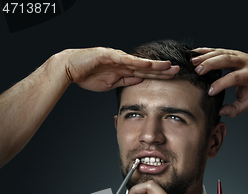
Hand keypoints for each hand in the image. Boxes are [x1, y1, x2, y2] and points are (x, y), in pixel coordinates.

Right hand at [61, 47, 179, 91]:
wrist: (70, 67)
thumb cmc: (87, 75)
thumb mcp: (111, 84)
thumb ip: (125, 82)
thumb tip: (139, 84)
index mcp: (124, 70)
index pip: (145, 74)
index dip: (159, 76)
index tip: (172, 78)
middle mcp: (123, 62)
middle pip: (146, 67)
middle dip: (162, 70)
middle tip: (178, 70)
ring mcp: (117, 58)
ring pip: (139, 62)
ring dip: (154, 65)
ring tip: (168, 67)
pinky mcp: (108, 56)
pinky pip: (125, 60)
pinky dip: (137, 62)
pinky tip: (148, 65)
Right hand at [191, 48, 247, 116]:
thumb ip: (234, 110)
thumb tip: (220, 111)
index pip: (234, 78)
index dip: (221, 84)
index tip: (210, 92)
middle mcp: (244, 62)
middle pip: (226, 60)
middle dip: (211, 64)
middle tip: (198, 72)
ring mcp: (238, 55)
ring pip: (221, 52)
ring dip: (205, 56)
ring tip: (192, 62)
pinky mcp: (232, 52)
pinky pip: (218, 49)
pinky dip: (206, 51)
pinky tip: (195, 54)